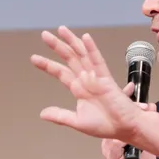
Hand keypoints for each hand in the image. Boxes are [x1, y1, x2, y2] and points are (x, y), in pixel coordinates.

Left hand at [33, 26, 151, 141]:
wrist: (125, 128)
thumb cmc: (105, 125)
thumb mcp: (78, 122)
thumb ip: (60, 116)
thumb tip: (42, 113)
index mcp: (79, 88)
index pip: (60, 72)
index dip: (48, 65)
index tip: (34, 58)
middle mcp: (86, 79)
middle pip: (69, 58)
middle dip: (57, 46)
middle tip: (44, 35)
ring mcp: (96, 77)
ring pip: (82, 55)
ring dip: (72, 42)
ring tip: (61, 30)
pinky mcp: (106, 79)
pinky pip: (98, 61)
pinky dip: (92, 49)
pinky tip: (85, 38)